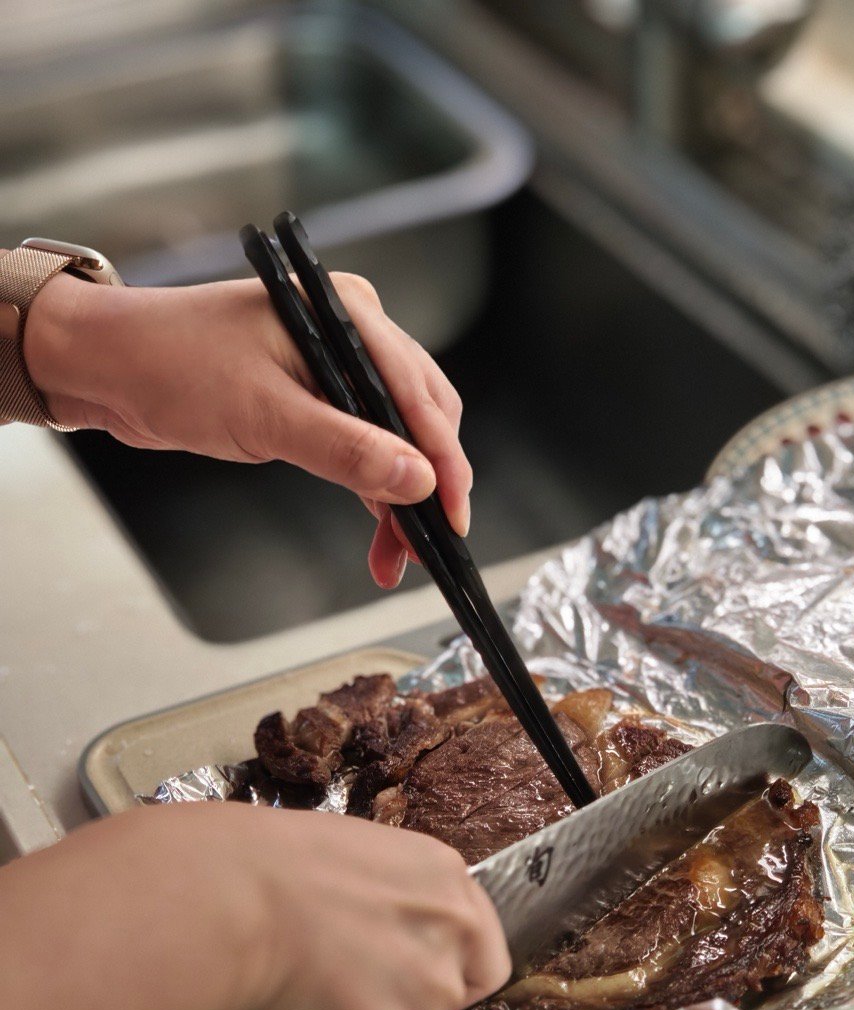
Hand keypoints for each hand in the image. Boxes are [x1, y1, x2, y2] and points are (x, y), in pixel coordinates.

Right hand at [0, 804, 509, 1009]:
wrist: (216, 905)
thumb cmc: (249, 862)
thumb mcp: (339, 853)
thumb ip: (372, 900)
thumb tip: (345, 938)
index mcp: (443, 887)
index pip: (480, 955)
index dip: (441, 973)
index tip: (401, 981)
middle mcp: (445, 954)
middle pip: (432, 1009)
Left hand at [22, 271, 470, 586]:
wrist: (107, 368)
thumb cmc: (170, 367)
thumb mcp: (264, 415)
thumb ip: (346, 449)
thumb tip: (417, 480)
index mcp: (347, 316)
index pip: (421, 395)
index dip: (445, 462)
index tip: (454, 517)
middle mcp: (351, 335)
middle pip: (421, 418)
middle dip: (429, 486)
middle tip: (428, 545)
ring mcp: (335, 368)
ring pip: (397, 440)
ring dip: (402, 499)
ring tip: (398, 556)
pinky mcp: (316, 399)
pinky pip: (365, 449)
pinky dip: (374, 492)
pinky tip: (381, 533)